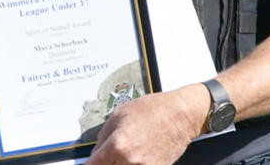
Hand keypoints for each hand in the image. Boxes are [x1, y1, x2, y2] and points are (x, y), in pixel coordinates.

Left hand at [86, 86, 206, 164]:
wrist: (181, 115)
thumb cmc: (153, 110)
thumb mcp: (120, 114)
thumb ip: (104, 135)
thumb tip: (96, 152)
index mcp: (118, 144)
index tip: (88, 164)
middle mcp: (130, 160)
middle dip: (104, 164)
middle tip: (106, 157)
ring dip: (117, 164)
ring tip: (122, 155)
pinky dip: (131, 164)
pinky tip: (134, 157)